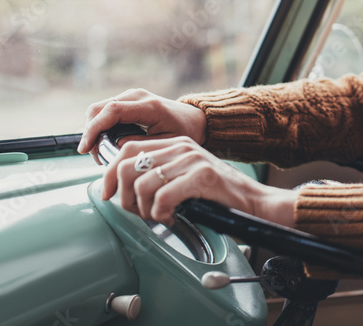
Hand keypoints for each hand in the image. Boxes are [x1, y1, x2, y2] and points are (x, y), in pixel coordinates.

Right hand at [79, 88, 207, 159]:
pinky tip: (104, 143)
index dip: (94, 129)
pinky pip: (105, 111)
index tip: (85, 149)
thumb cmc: (183, 132)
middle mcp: (137, 96)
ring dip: (93, 130)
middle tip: (94, 156)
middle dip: (90, 132)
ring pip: (98, 109)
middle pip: (99, 109)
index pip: (112, 111)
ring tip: (100, 152)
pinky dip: (99, 126)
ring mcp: (131, 95)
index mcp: (149, 106)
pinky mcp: (127, 99)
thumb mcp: (165, 143)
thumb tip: (116, 145)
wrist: (193, 118)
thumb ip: (141, 144)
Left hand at [103, 136, 296, 226]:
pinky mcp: (202, 176)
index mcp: (174, 144)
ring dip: (143, 209)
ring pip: (142, 184)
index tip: (108, 195)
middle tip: (137, 212)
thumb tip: (121, 188)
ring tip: (157, 217)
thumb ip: (159, 174)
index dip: (109, 174)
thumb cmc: (218, 196)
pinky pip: (162, 197)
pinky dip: (160, 214)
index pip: (126, 149)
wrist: (254, 202)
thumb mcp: (184, 177)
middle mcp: (181, 147)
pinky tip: (171, 218)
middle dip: (123, 196)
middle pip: (127, 165)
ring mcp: (192, 160)